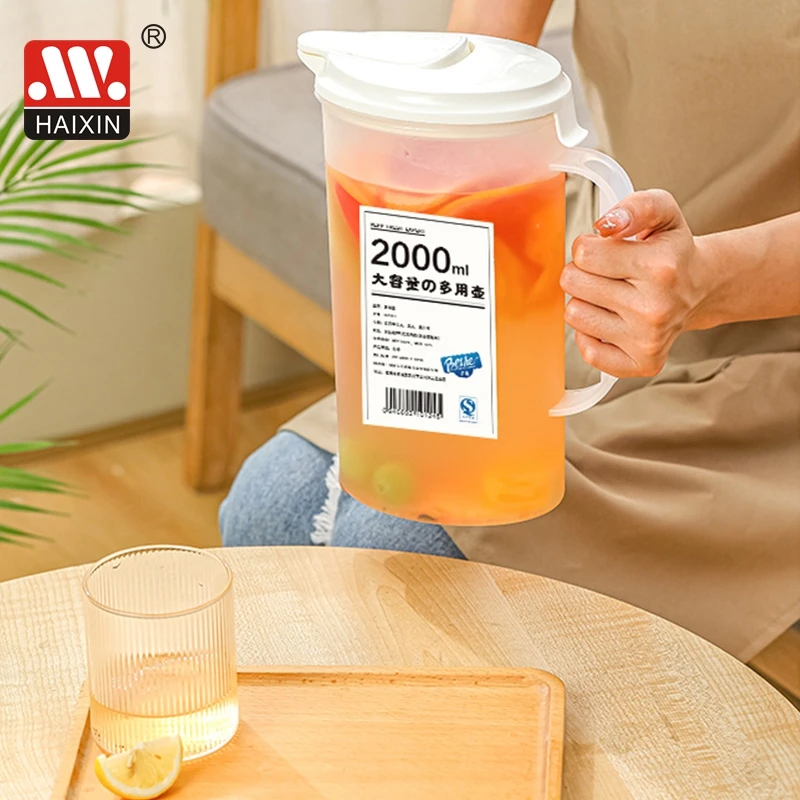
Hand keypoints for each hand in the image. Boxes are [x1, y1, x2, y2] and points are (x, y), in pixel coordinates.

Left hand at [560, 189, 705, 377]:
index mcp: (660, 267)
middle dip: (583, 272)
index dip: (587, 247)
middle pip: (573, 283)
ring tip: (611, 295)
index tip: (604, 250)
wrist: (701, 287)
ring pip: (574, 315)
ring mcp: (648, 339)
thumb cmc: (673, 251)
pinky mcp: (642, 363)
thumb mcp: (663, 213)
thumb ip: (635, 206)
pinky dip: (592, 336)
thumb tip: (606, 224)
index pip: (584, 253)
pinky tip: (612, 321)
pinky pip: (588, 353)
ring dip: (585, 302)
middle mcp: (655, 307)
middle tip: (607, 273)